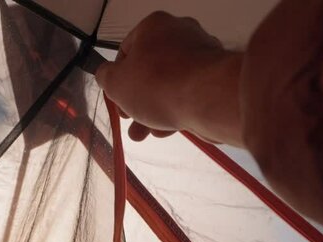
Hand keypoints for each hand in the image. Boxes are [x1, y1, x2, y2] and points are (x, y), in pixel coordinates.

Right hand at [96, 12, 243, 145]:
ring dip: (153, 111)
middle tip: (129, 119)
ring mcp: (202, 55)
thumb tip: (107, 76)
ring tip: (144, 133)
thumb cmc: (158, 84)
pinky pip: (189, 94)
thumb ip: (105, 77)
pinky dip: (175, 110)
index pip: (126, 51)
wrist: (209, 99)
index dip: (117, 78)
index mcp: (154, 26)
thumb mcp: (115, 83)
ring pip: (169, 85)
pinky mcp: (216, 77)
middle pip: (149, 71)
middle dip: (136, 101)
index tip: (116, 98)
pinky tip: (166, 130)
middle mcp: (181, 34)